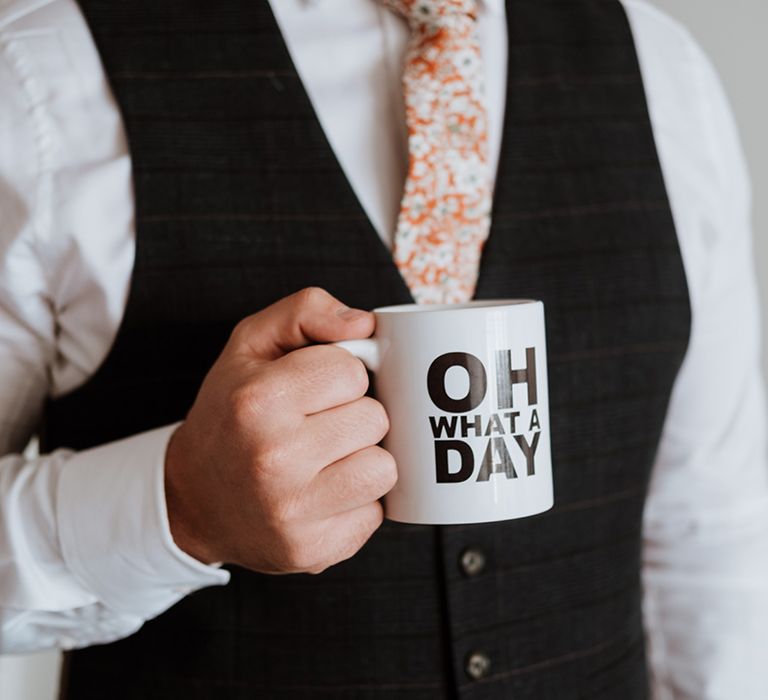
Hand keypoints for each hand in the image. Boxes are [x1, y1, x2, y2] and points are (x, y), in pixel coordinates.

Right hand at [164, 287, 395, 573]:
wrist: (190, 500)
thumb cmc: (230, 413)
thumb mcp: (250, 344)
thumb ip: (306, 311)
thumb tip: (366, 324)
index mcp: (259, 400)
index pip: (352, 371)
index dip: (341, 375)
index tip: (315, 388)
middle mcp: (274, 458)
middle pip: (375, 419)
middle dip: (355, 415)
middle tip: (320, 424)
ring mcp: (293, 512)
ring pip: (384, 469)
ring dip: (365, 460)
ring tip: (328, 458)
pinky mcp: (311, 551)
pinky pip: (375, 514)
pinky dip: (357, 502)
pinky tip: (323, 493)